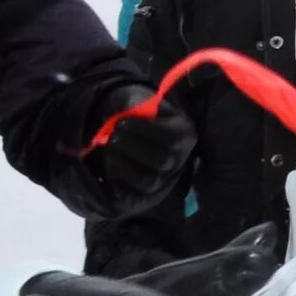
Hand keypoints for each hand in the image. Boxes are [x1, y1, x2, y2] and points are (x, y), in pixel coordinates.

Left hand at [90, 89, 196, 211]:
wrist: (133, 133)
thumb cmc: (137, 114)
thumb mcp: (138, 100)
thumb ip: (133, 103)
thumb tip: (127, 110)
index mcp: (185, 133)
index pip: (171, 138)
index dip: (144, 131)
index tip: (121, 122)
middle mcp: (180, 158)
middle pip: (162, 160)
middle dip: (133, 148)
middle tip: (113, 136)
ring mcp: (165, 178)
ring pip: (149, 181)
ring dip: (124, 165)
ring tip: (110, 150)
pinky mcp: (148, 194)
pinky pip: (133, 196)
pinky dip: (119, 182)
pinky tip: (110, 165)